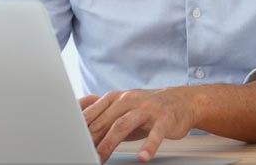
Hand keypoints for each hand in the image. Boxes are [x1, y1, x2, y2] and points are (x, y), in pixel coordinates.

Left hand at [80, 88, 198, 162]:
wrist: (183, 100)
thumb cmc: (148, 108)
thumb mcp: (122, 108)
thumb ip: (101, 115)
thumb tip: (77, 126)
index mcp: (116, 98)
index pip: (92, 115)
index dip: (80, 131)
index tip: (72, 145)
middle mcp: (129, 99)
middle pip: (104, 121)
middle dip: (91, 140)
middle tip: (82, 154)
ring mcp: (147, 108)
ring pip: (123, 125)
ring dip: (109, 143)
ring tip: (101, 158)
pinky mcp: (164, 118)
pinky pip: (155, 133)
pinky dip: (149, 145)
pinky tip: (143, 156)